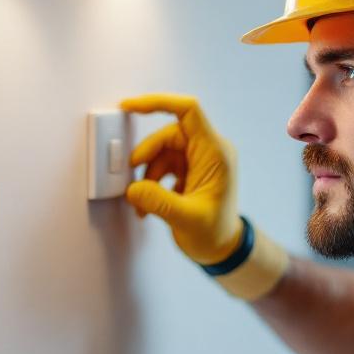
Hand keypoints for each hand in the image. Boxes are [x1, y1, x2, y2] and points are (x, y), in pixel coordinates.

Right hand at [120, 93, 242, 264]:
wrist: (223, 251)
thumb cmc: (215, 235)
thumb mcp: (186, 219)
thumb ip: (157, 201)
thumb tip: (133, 188)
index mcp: (215, 153)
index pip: (188, 111)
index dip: (158, 102)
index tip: (130, 106)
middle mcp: (209, 151)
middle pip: (169, 134)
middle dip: (146, 156)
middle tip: (134, 181)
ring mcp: (199, 160)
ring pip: (163, 151)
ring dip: (147, 174)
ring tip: (142, 203)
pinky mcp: (190, 171)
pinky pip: (164, 164)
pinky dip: (151, 181)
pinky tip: (148, 204)